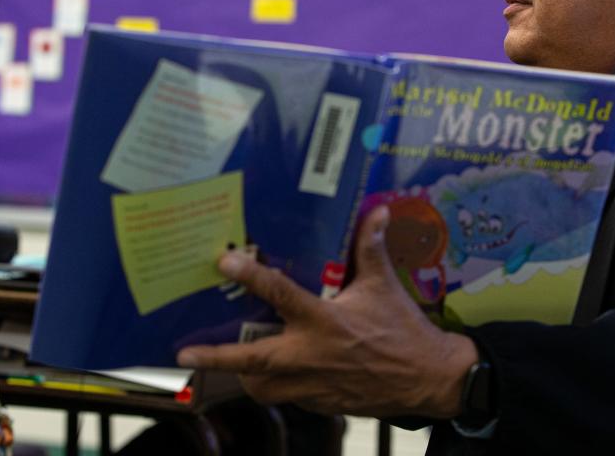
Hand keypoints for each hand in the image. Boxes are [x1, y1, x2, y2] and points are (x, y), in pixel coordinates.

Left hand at [177, 205, 478, 417]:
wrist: (430, 380)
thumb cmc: (405, 331)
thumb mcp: (385, 286)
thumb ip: (371, 248)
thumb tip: (376, 211)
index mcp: (325, 321)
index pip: (280, 294)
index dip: (251, 275)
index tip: (224, 262)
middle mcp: (311, 355)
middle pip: (251, 360)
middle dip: (215, 358)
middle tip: (184, 355)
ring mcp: (313, 384)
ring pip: (262, 386)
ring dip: (243, 373)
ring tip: (229, 361)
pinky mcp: (320, 404)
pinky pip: (286, 396)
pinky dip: (275, 384)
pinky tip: (274, 371)